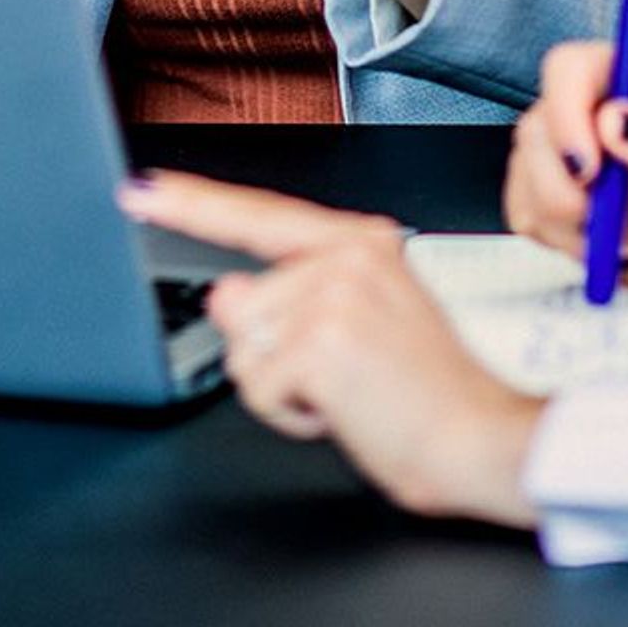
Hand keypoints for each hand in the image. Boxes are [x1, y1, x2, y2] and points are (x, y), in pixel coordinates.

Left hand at [121, 170, 542, 525]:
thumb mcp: (357, 327)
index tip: (144, 190)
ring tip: (349, 392)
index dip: (194, 203)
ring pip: (246, 351)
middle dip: (271, 354)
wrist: (483, 437)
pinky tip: (343, 410)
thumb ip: (288, 299)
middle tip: (343, 376)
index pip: (260, 215)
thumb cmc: (432, 392)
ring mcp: (332, 293)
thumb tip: (225, 292)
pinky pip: (260, 389)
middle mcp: (346, 254)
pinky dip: (292, 416)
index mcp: (362, 242)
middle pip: (243, 305)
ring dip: (284, 388)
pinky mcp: (320, 341)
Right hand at [505, 43, 627, 284]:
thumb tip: (613, 117)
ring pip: (525, 174)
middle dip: (563, 187)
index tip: (590, 169)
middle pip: (536, 127)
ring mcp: (554, 147)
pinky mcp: (536, 190)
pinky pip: (523, 212)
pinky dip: (560, 240)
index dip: (567, 110)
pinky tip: (596, 243)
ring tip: (618, 238)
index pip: (569, 67)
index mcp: (625, 81)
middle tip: (601, 221)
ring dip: (568, 222)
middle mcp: (582, 106)